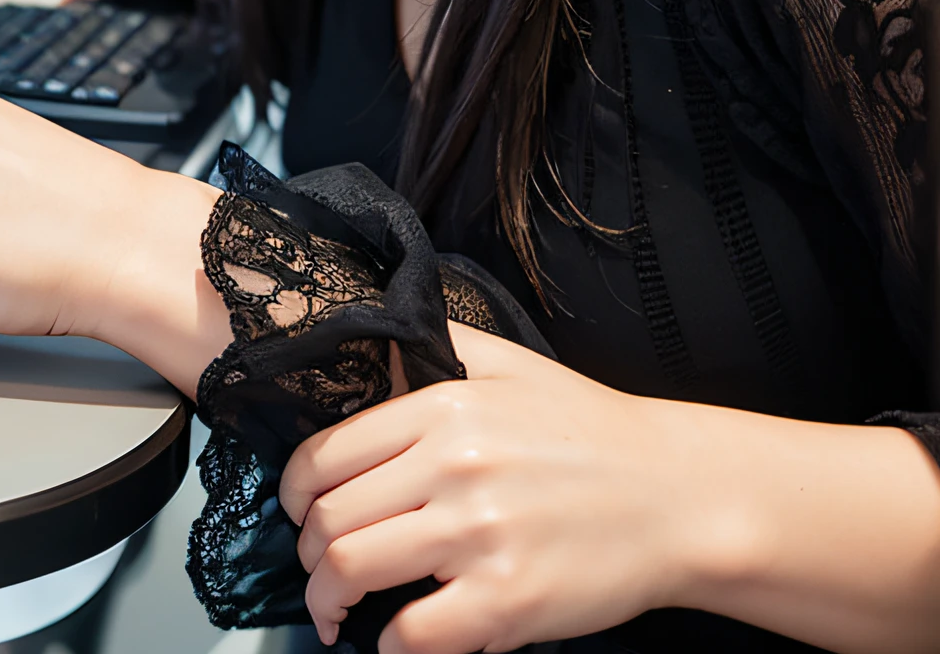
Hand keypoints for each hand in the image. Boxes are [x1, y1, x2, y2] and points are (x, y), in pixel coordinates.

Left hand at [281, 327, 697, 652]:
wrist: (675, 496)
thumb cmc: (590, 432)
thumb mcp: (509, 364)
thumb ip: (436, 347)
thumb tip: (371, 348)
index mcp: (445, 406)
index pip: (326, 454)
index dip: (294, 492)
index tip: (297, 513)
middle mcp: (453, 465)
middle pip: (330, 517)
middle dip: (307, 553)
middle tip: (317, 570)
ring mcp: (479, 535)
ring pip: (353, 570)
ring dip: (327, 601)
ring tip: (334, 612)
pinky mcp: (506, 601)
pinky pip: (411, 636)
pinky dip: (389, 646)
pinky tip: (397, 640)